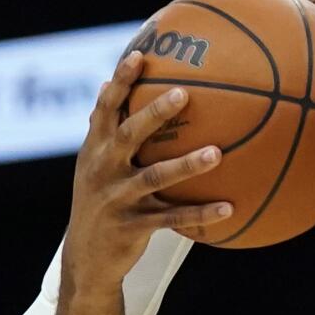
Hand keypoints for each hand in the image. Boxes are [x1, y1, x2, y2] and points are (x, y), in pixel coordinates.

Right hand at [63, 53, 231, 292]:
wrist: (86, 258)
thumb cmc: (97, 201)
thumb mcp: (91, 164)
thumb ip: (102, 130)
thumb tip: (105, 83)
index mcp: (95, 150)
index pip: (105, 109)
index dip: (120, 82)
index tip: (140, 57)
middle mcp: (103, 170)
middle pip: (129, 135)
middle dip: (154, 113)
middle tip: (183, 93)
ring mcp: (117, 200)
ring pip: (155, 178)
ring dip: (187, 165)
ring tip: (217, 153)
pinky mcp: (133, 228)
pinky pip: (172, 219)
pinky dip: (200, 214)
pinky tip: (228, 208)